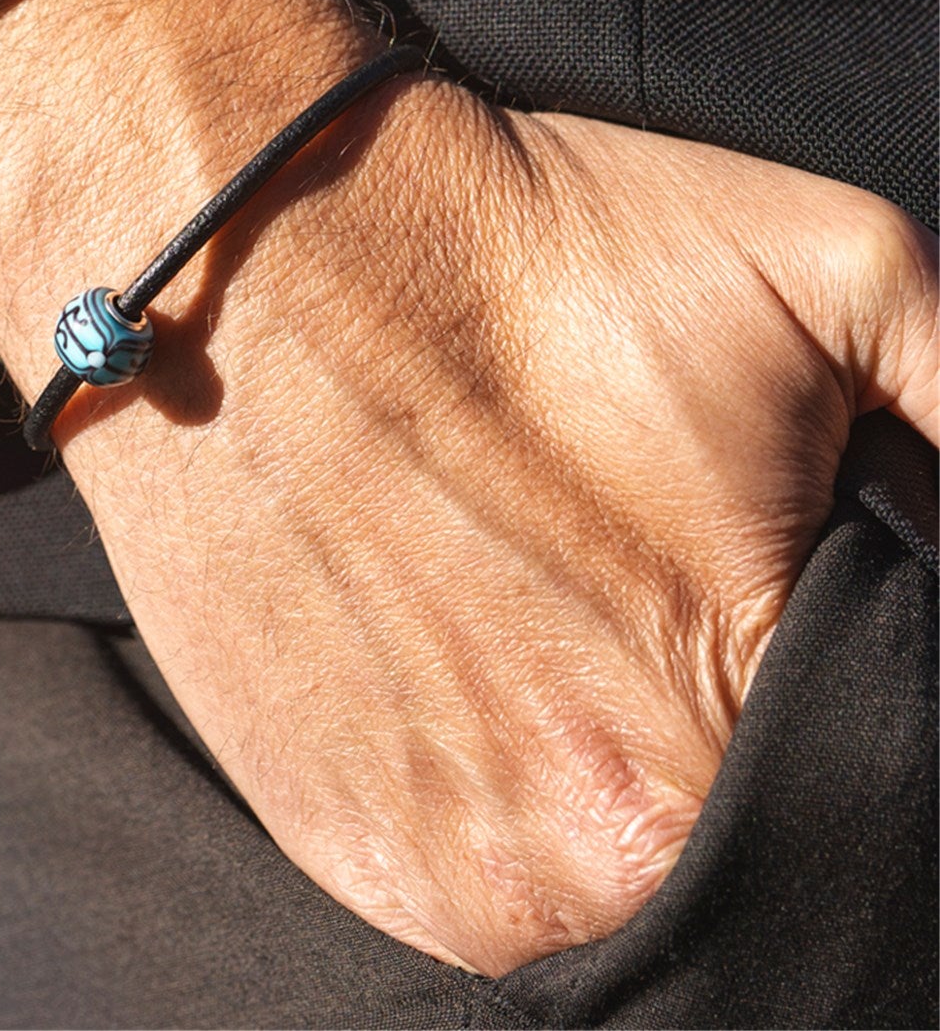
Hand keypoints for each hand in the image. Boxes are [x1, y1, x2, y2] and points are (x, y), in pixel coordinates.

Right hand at [0, 0, 936, 975]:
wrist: (253, 250)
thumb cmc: (524, 254)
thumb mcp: (837, 268)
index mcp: (726, 740)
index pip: (876, 796)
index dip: (837, 683)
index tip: (771, 593)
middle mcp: (583, 857)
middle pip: (741, 848)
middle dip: (726, 723)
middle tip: (648, 577)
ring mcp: (441, 868)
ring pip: (608, 878)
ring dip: (604, 763)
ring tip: (544, 602)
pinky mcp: (341, 840)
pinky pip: (476, 862)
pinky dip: (495, 776)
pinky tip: (462, 639)